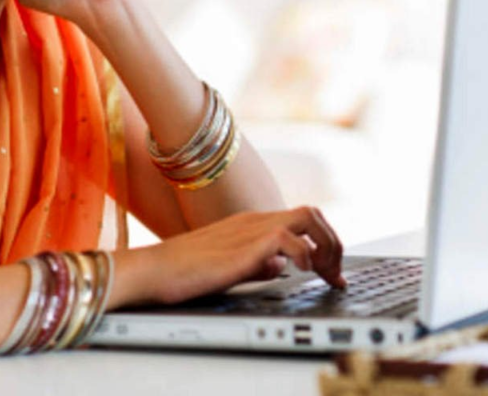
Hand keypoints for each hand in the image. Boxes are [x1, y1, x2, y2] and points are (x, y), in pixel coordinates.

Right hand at [126, 206, 345, 306]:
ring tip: (324, 274)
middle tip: (335, 275)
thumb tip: (281, 266)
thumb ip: (258, 264)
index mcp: (252, 224)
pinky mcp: (243, 247)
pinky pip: (288, 239)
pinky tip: (299, 274)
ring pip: (308, 217)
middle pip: (313, 213)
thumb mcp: (231, 268)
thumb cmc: (184, 272)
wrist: (152, 270)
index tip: (333, 273)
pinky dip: (304, 255)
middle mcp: (255, 221)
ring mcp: (250, 230)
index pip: (303, 220)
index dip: (326, 244)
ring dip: (326, 245)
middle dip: (334, 243)